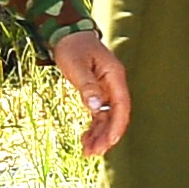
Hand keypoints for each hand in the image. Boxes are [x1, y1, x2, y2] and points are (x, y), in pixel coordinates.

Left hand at [52, 27, 129, 158]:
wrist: (67, 34)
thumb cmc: (73, 46)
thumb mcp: (77, 65)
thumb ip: (87, 86)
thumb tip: (95, 108)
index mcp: (114, 76)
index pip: (121, 105)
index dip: (117, 125)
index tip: (109, 142)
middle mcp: (113, 84)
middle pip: (115, 115)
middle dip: (106, 136)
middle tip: (93, 153)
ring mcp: (106, 90)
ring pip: (107, 118)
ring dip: (99, 135)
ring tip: (88, 152)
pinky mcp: (97, 93)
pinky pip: (99, 114)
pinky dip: (94, 127)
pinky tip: (85, 140)